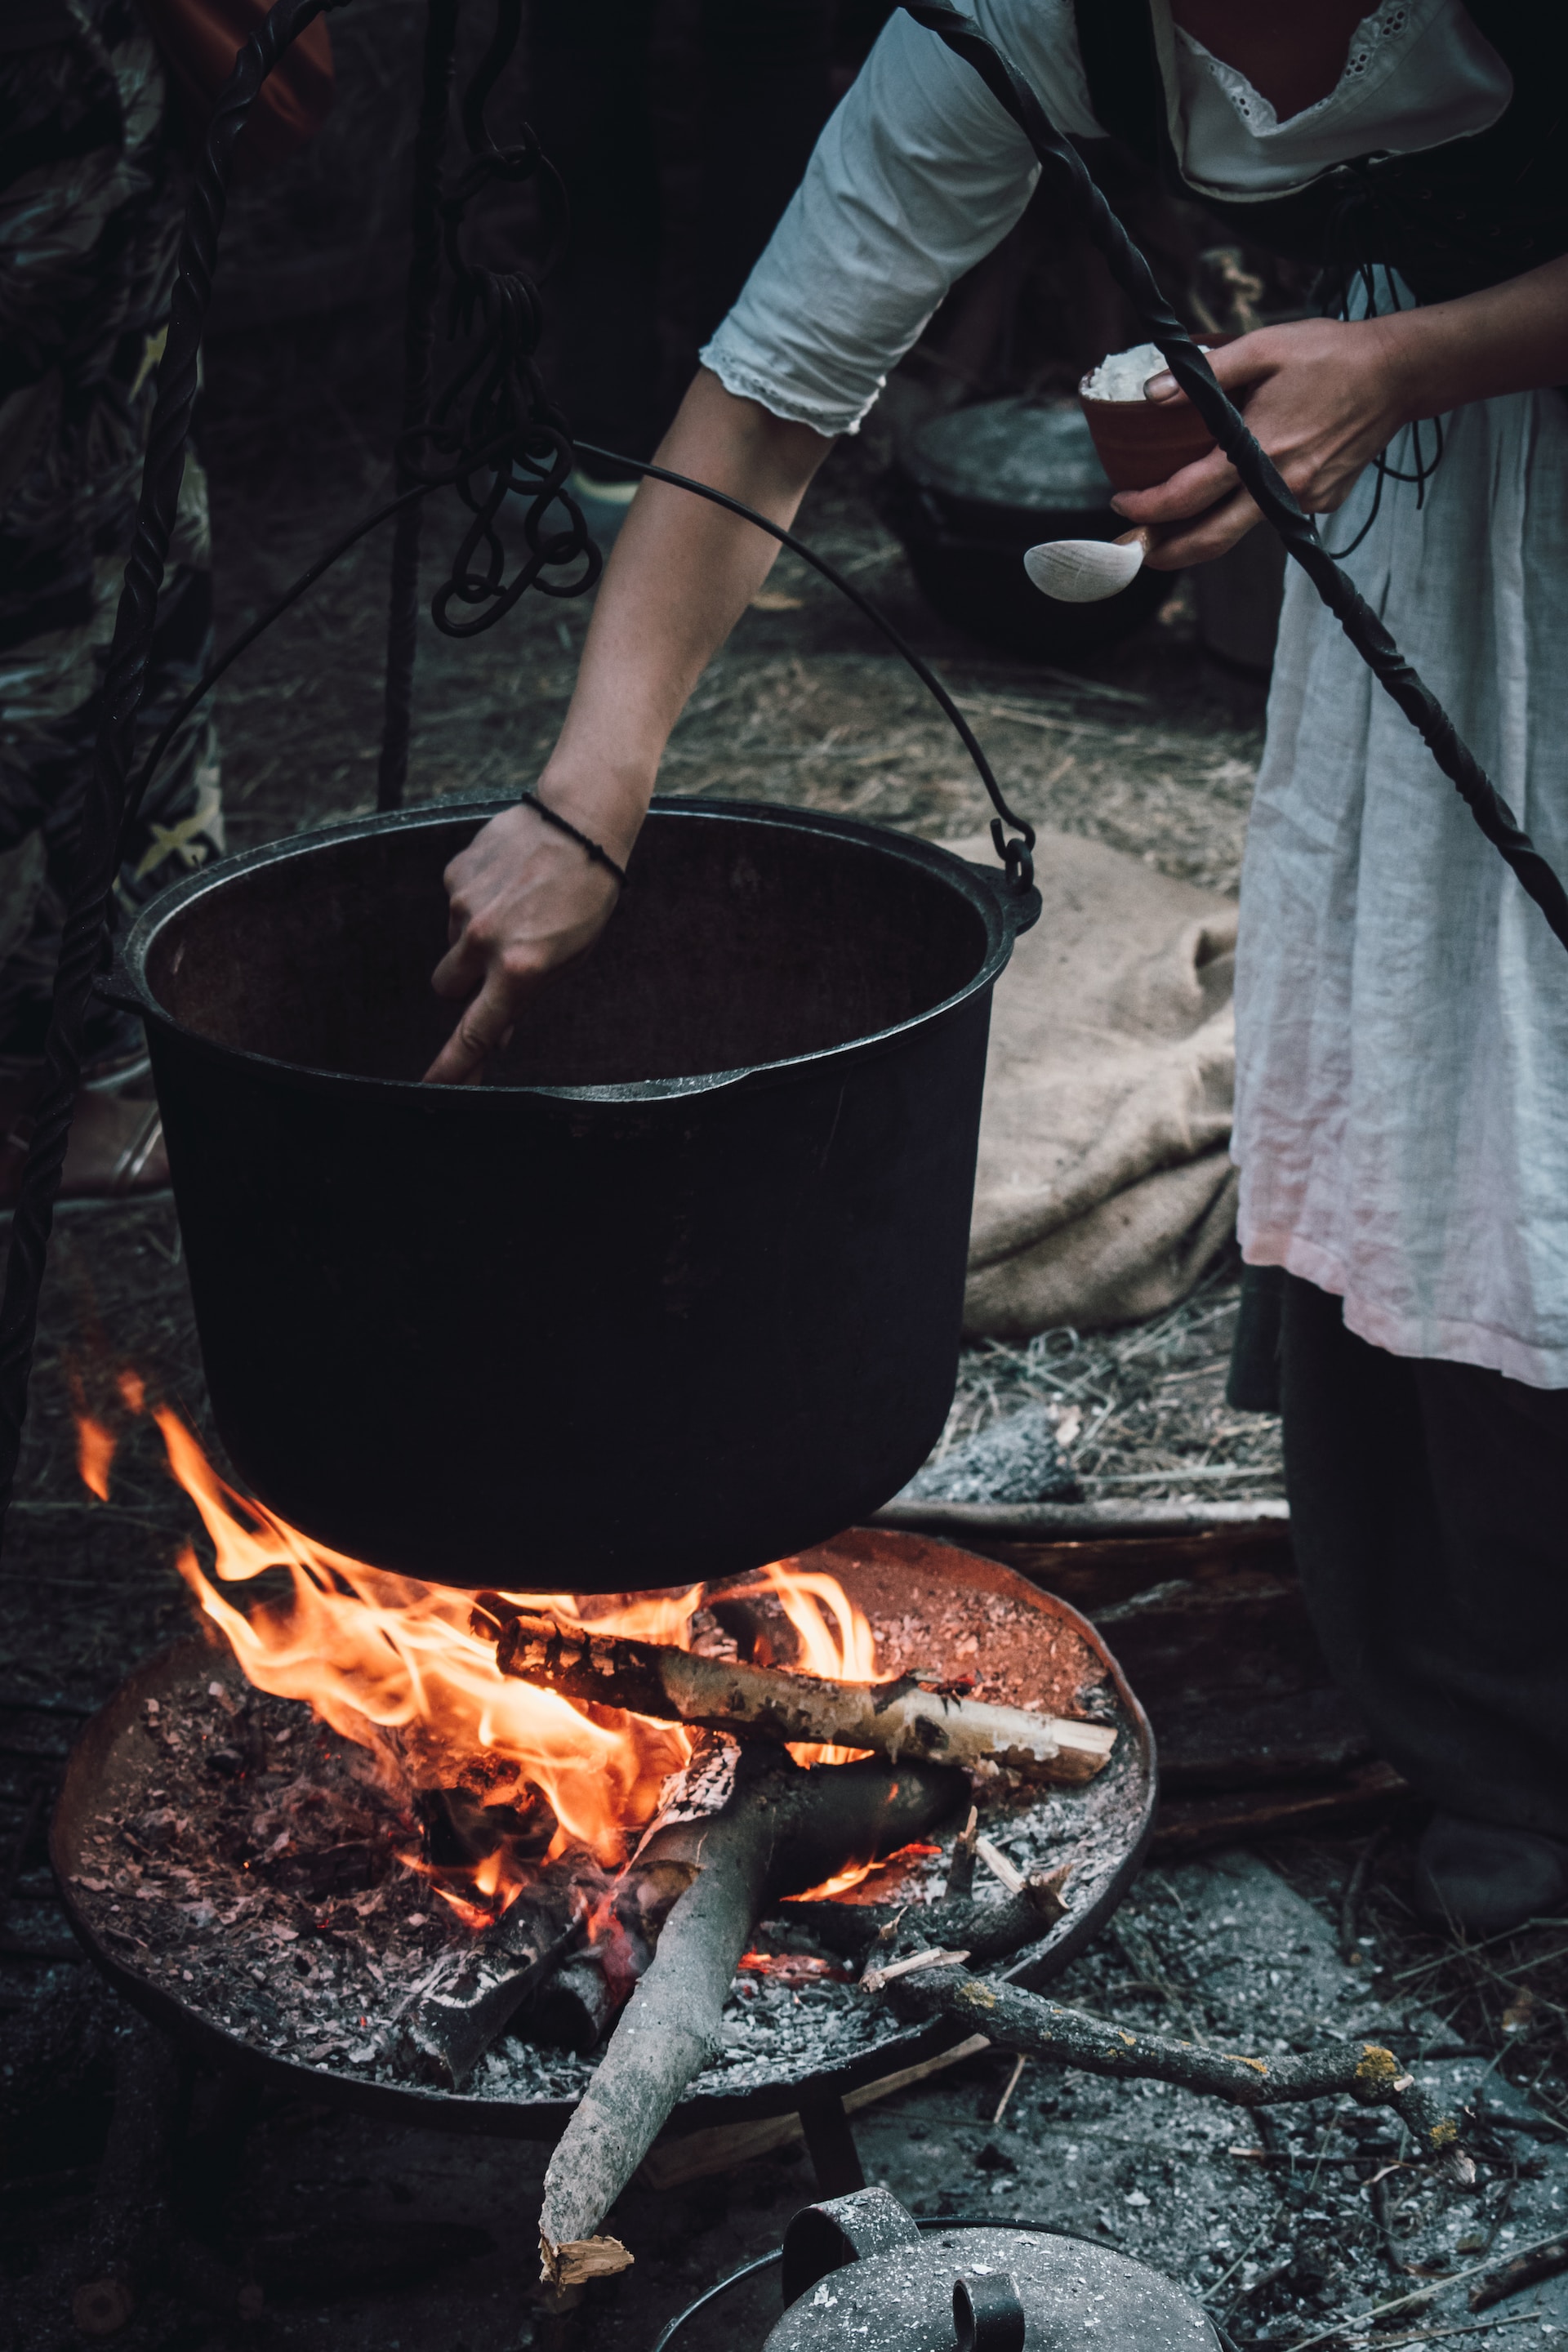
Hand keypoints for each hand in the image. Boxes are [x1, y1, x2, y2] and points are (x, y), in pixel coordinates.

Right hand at [425, 788, 634, 1083]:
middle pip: (445, 989)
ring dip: (473, 941)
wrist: (580, 821)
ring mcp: (463, 906)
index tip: (433, 1087)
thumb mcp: (568, 958)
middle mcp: (484, 941)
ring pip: (451, 945)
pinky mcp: (454, 875)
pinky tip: (507, 883)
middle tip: (496, 964)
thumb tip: (495, 1035)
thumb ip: (525, 996)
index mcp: (520, 969)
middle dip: (464, 986)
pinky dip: (475, 903)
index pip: (475, 1031)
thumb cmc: (585, 897)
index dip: (453, 1065)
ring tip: (516, 909)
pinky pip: (454, 906)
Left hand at [1110, 315, 1414, 566]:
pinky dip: (1253, 503)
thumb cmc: (1329, 354)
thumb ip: (1205, 372)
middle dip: (1167, 552)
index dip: (1147, 509)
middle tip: (1137, 551)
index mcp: (1258, 450)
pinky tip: (1252, 476)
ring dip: (1207, 529)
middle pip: (1211, 539)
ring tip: (1176, 521)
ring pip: (1243, 527)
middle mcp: (1281, 485)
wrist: (1396, 373)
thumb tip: (1150, 394)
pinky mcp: (1323, 502)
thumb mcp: (1263, 347)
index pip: (1188, 496)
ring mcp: (1305, 499)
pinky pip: (1276, 511)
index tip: (1121, 505)